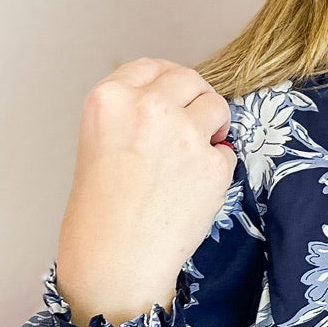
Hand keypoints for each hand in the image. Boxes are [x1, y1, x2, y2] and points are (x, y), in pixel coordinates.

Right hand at [55, 59, 235, 326]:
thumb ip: (132, 112)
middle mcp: (148, 108)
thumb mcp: (100, 140)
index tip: (173, 94)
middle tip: (190, 125)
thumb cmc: (101, 210)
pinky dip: (217, 167)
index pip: (151, 66)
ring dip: (211, 127)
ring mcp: (184, 134)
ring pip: (216, 106)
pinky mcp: (213, 164)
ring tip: (191, 158)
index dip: (166, 81)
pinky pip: (227, 151)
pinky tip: (192, 190)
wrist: (115, 260)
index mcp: (109, 99)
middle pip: (189, 79)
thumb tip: (175, 97)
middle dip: (194, 99)